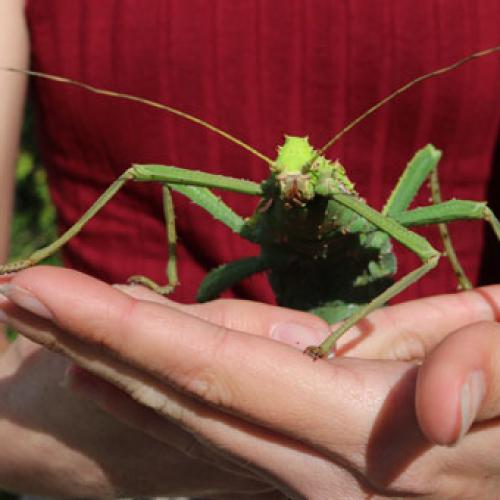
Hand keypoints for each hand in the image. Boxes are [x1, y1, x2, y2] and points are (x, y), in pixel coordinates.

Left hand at [1, 267, 499, 497]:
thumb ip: (483, 371)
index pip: (213, 370)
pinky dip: (156, 389)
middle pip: (175, 393)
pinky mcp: (307, 458)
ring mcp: (303, 468)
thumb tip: (428, 410)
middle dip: (88, 342)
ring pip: (184, 411)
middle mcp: (311, 465)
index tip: (39, 290)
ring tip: (46, 326)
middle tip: (16, 297)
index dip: (123, 331)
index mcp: (359, 434)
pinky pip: (215, 420)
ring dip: (108, 365)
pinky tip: (115, 373)